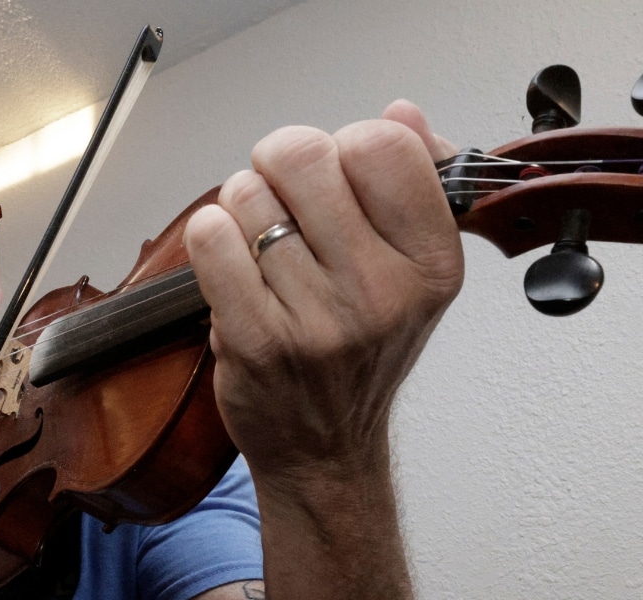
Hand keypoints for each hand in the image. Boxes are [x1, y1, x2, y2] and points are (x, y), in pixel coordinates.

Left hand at [184, 100, 463, 479]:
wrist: (325, 449)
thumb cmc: (363, 352)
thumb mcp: (415, 271)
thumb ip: (413, 184)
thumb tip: (401, 113)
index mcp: (431, 264)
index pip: (381, 144)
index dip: (345, 145)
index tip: (338, 176)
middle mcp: (382, 293)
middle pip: (302, 155)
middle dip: (280, 163)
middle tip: (284, 198)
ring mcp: (318, 321)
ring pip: (248, 195)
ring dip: (244, 208)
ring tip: (263, 247)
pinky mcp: (257, 342)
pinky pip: (211, 238)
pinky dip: (211, 237)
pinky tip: (233, 263)